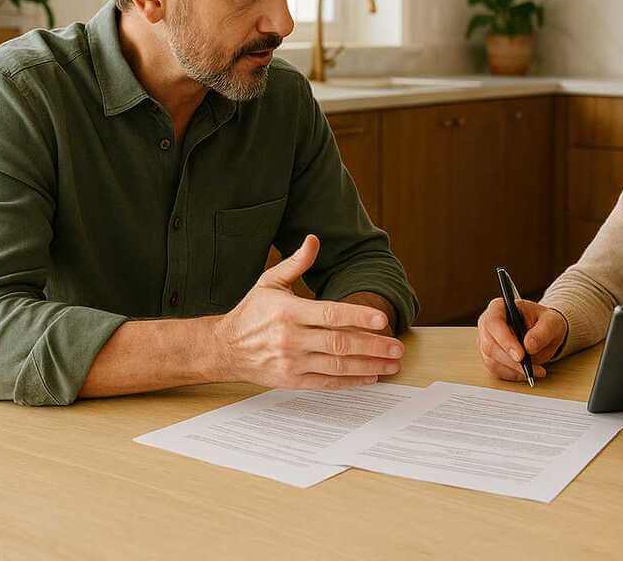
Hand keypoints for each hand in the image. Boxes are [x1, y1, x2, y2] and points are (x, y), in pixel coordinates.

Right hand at [211, 235, 404, 389]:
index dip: (358, 317)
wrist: (224, 348)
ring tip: (392, 363)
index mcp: (288, 311)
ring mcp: (291, 361)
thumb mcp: (270, 282)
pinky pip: (327, 382)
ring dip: (369, 365)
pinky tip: (370, 376)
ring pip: (337, 366)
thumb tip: (314, 239)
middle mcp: (291, 338)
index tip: (381, 320)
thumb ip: (296, 263)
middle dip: (373, 346)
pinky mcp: (291, 380)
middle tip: (397, 346)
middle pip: (340, 343)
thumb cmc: (251, 312)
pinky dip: (351, 381)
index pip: (330, 314)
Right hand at [476, 297, 567, 381]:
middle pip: (490, 345)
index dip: (505, 340)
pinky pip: (496, 370)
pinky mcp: (489, 357)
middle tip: (530, 368)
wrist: (543, 331)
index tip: (521, 355)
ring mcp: (486, 341)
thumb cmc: (544, 322)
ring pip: (492, 361)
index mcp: (499, 307)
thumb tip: (529, 346)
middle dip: (511, 361)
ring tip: (536, 371)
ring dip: (514, 370)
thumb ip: (543, 331)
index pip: (494, 322)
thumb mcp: (551, 322)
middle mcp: (488, 324)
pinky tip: (527, 372)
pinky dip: (512, 375)